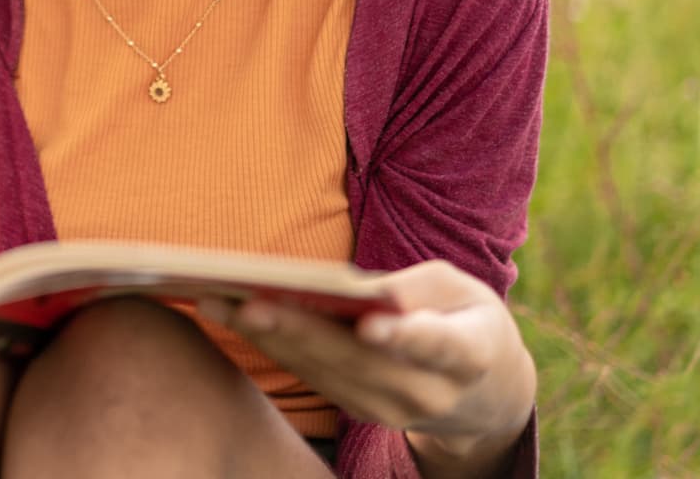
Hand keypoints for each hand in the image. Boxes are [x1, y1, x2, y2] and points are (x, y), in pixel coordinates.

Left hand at [200, 261, 534, 463]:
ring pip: (324, 373)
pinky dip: (271, 345)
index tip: (371, 325)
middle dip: (300, 331)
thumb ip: (419, 288)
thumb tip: (365, 291)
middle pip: (359, 361)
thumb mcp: (461, 289)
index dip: (404, 337)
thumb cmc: (464, 317)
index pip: (437, 346)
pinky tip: (231, 315)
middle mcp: (429, 393)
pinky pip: (311, 377)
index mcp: (468, 354)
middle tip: (251, 301)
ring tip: (218, 300)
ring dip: (268, 338)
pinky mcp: (359, 410)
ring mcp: (391, 411)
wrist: (481, 391)